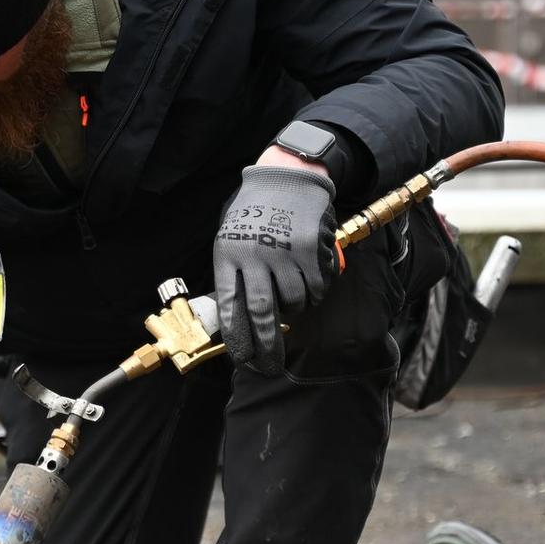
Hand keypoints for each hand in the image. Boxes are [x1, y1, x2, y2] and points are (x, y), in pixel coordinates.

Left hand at [213, 160, 337, 374]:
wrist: (286, 177)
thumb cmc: (255, 212)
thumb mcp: (231, 238)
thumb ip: (234, 275)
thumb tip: (239, 322)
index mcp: (228, 255)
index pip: (230, 307)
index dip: (237, 338)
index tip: (243, 359)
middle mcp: (254, 255)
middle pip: (262, 313)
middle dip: (267, 346)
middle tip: (270, 367)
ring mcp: (283, 252)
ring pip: (293, 302)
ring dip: (295, 311)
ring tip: (292, 301)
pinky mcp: (309, 249)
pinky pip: (316, 289)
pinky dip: (315, 296)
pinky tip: (310, 285)